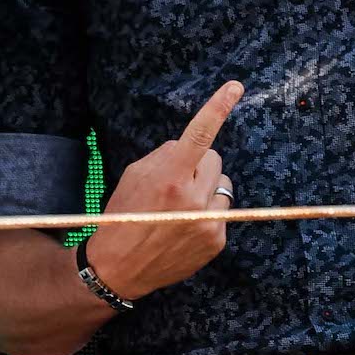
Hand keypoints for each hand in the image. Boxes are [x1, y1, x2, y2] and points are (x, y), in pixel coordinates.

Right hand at [87, 80, 239, 301]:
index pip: (200, 134)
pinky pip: (222, 210)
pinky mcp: (216, 239)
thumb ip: (164, 157)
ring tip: (180, 206)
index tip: (236, 86)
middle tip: (175, 181)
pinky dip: (207, 212)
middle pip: (214, 158)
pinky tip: (185, 225)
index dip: (218, 107)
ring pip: (222, 184)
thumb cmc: (122, 216)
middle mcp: (193, 198)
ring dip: (206, 188)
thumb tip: (188, 148)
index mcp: (169, 177)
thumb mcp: (133, 176)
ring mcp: (209, 221)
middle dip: (197, 163)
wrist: (119, 268)